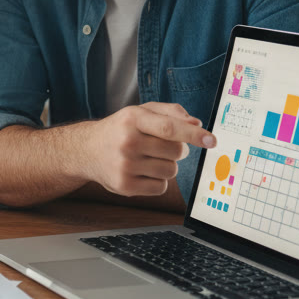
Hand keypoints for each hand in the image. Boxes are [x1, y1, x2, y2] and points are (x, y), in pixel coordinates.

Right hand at [78, 102, 215, 196]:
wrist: (86, 150)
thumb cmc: (120, 129)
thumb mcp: (141, 111)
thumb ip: (170, 112)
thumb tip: (197, 125)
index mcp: (132, 118)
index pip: (170, 128)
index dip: (194, 135)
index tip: (212, 140)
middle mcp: (127, 142)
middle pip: (176, 152)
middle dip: (178, 150)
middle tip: (162, 146)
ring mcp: (124, 166)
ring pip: (171, 171)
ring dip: (167, 166)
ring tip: (149, 158)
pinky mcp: (124, 186)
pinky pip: (161, 187)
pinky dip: (158, 181)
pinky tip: (142, 171)